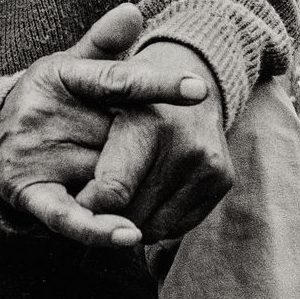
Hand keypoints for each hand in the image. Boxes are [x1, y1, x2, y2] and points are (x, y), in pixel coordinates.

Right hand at [0, 7, 210, 247]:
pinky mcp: (27, 192)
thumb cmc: (46, 100)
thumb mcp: (70, 67)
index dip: (158, 85)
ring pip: (103, 177)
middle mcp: (43, 112)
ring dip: (130, 188)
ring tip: (144, 189)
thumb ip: (104, 46)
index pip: (116, 80)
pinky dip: (96, 228)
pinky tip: (127, 235)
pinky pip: (67, 215)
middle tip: (161, 155)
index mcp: (60, 75)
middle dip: (144, 151)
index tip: (199, 89)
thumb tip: (134, 11)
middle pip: (118, 138)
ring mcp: (34, 153)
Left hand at [74, 42, 233, 242]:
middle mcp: (184, 145)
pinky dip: (158, 219)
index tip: (78, 197)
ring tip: (122, 195)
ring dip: (132, 221)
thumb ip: (76, 109)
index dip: (88, 202)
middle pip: (132, 214)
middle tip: (96, 198)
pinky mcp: (223, 179)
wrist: (192, 71)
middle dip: (108, 214)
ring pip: (155, 227)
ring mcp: (207, 165)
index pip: (111, 192)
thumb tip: (81, 163)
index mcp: (148, 124)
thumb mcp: (99, 83)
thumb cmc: (131, 87)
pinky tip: (148, 195)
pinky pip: (179, 225)